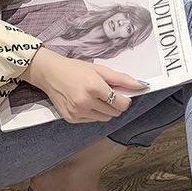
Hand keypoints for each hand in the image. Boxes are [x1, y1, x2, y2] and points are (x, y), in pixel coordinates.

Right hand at [21, 47, 147, 123]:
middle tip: (106, 94)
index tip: (121, 95)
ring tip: (95, 98)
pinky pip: (93, 121)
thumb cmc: (76, 69)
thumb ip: (122, 79)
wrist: (49, 73)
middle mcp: (85, 101)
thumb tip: (142, 85)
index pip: (122, 103)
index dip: (125, 100)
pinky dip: (93, 113)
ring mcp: (78, 112)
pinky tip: (85, 103)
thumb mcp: (100, 70)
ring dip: (105, 110)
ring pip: (105, 118)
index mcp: (94, 87)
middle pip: (115, 112)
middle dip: (115, 104)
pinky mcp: (72, 119)